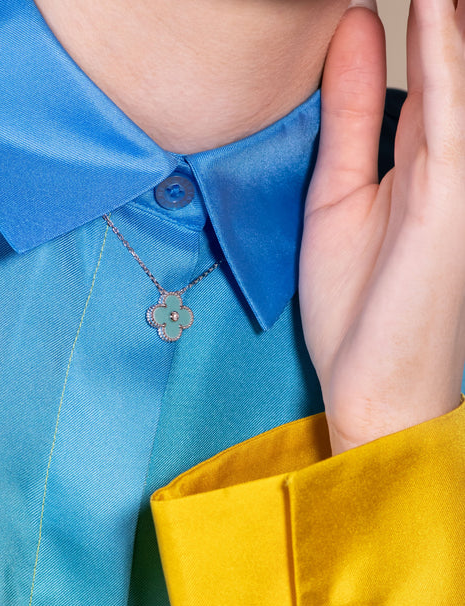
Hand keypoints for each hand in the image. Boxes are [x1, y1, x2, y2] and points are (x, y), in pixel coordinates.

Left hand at [300, 0, 464, 454]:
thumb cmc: (358, 306)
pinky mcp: (449, 201)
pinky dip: (444, 61)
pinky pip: (448, 120)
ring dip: (449, 25)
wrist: (371, 385)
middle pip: (449, 62)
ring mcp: (455, 179)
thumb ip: (345, 115)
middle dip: (441, 15)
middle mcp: (447, 159)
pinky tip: (436, 9)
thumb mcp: (334, 195)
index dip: (419, 14)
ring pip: (457, 80)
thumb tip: (348, 30)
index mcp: (419, 159)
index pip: (427, 63)